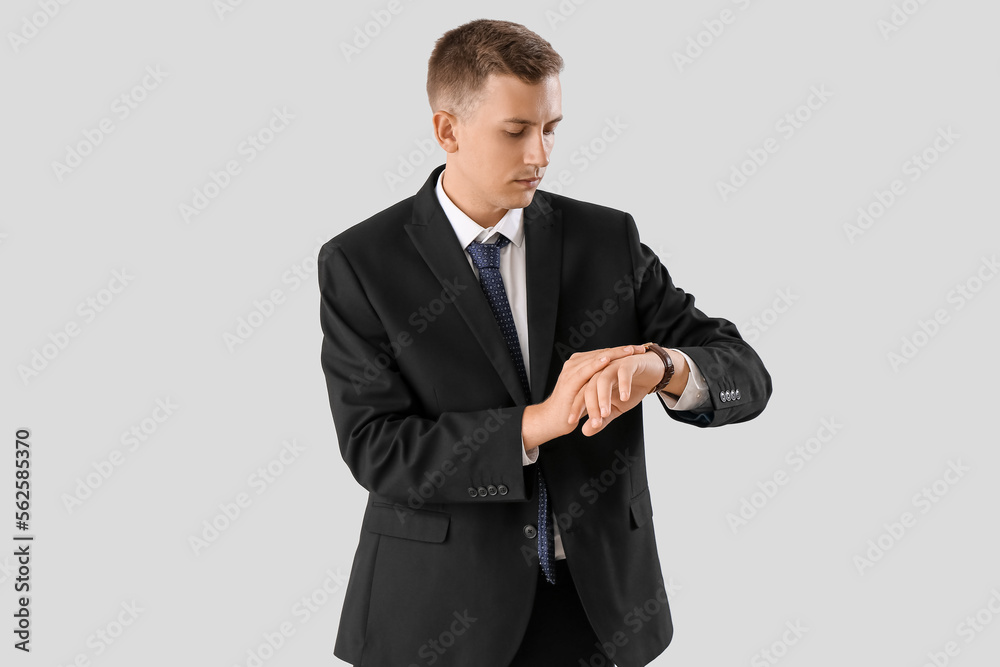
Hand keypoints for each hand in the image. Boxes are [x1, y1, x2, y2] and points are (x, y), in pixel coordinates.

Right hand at [526, 345, 642, 446]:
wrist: (551, 420)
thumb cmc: (570, 408)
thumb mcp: (589, 394)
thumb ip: (599, 386)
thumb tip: (617, 383)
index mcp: (580, 365)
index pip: (605, 354)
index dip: (622, 352)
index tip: (639, 351)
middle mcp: (575, 364)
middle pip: (603, 353)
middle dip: (622, 350)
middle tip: (640, 348)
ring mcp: (571, 370)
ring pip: (596, 358)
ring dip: (614, 354)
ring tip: (629, 351)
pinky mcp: (570, 381)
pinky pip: (585, 370)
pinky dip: (596, 364)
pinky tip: (607, 360)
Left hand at [568, 351, 664, 436]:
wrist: (653, 371)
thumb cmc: (632, 387)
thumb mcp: (616, 407)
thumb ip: (601, 418)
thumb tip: (585, 432)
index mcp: (594, 380)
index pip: (581, 394)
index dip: (576, 407)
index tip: (571, 422)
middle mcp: (601, 371)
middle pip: (589, 387)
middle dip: (590, 405)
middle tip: (594, 422)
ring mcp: (614, 364)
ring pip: (603, 379)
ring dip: (603, 397)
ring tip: (606, 413)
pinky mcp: (629, 362)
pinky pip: (623, 372)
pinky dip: (623, 384)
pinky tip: (624, 397)